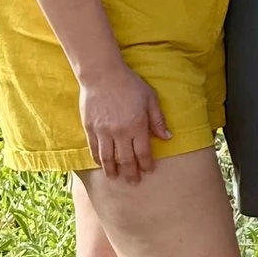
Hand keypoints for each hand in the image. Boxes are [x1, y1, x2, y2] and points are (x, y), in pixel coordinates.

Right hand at [78, 63, 170, 184]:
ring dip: (113, 171)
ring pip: (108, 158)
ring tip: (116, 178)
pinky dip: (98, 159)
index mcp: (137, 126)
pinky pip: (94, 149)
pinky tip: (102, 164)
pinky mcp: (90, 128)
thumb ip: (158, 120)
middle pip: (126, 160)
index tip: (149, 171)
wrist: (102, 74)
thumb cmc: (129, 84)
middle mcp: (120, 132)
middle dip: (131, 173)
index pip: (143, 152)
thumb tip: (167, 137)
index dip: (146, 164)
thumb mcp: (150, 98)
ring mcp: (103, 131)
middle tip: (134, 182)